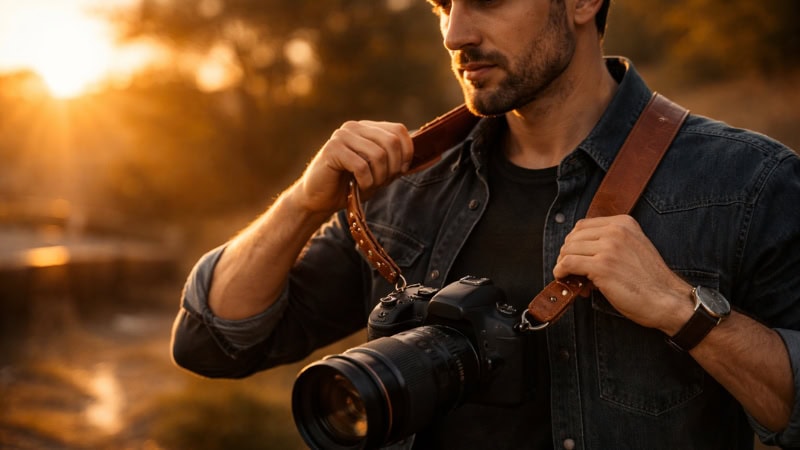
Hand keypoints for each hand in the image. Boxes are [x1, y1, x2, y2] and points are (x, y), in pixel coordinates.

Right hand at [289, 120, 413, 215]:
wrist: (318, 198)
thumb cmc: (350, 185)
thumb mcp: (381, 173)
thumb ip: (401, 163)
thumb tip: (433, 158)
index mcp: (367, 128)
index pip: (399, 130)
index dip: (406, 153)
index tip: (400, 171)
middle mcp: (355, 126)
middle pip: (391, 141)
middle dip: (393, 167)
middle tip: (382, 182)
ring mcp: (342, 136)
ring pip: (378, 154)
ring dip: (378, 177)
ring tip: (368, 185)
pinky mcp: (332, 149)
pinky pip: (361, 166)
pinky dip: (365, 182)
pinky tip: (357, 186)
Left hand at [553, 215, 693, 332]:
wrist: (667, 300)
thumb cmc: (650, 281)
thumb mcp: (633, 248)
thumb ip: (610, 242)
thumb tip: (578, 251)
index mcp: (624, 223)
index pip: (583, 225)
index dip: (574, 242)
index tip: (575, 256)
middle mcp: (616, 231)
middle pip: (573, 237)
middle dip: (567, 254)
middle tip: (572, 271)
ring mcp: (609, 248)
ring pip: (568, 250)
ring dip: (563, 265)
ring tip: (573, 279)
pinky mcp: (602, 266)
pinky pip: (568, 264)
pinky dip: (560, 272)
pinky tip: (564, 279)